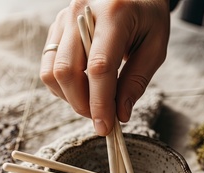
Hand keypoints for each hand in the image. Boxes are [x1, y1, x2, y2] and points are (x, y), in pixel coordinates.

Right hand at [40, 0, 170, 135]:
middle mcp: (81, 13)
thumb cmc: (148, 17)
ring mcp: (63, 18)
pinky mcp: (55, 28)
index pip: (99, 67)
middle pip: (67, 71)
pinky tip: (82, 88)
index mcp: (114, 14)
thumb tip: (119, 115)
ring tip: (92, 102)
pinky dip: (62, 86)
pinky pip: (48, 66)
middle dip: (82, 104)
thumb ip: (137, 81)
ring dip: (70, 98)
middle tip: (100, 118)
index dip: (100, 102)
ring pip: (51, 71)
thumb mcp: (155, 46)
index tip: (105, 127)